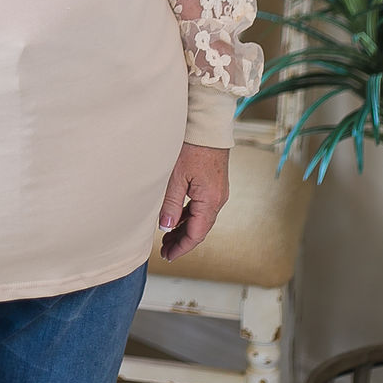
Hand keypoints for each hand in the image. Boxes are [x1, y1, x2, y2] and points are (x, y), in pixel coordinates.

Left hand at [157, 142, 229, 262]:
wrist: (208, 126)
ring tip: (167, 237)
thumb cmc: (192, 147)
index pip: (196, 234)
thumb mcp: (176, 177)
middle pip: (200, 229)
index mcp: (210, 201)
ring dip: (185, 229)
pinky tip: (176, 218)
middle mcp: (218, 200)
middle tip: (164, 251)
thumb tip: (166, 228)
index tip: (168, 256)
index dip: (182, 247)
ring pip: (201, 219)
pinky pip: (202, 207)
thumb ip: (171, 204)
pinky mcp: (214, 185)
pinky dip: (189, 216)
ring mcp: (218, 192)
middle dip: (182, 241)